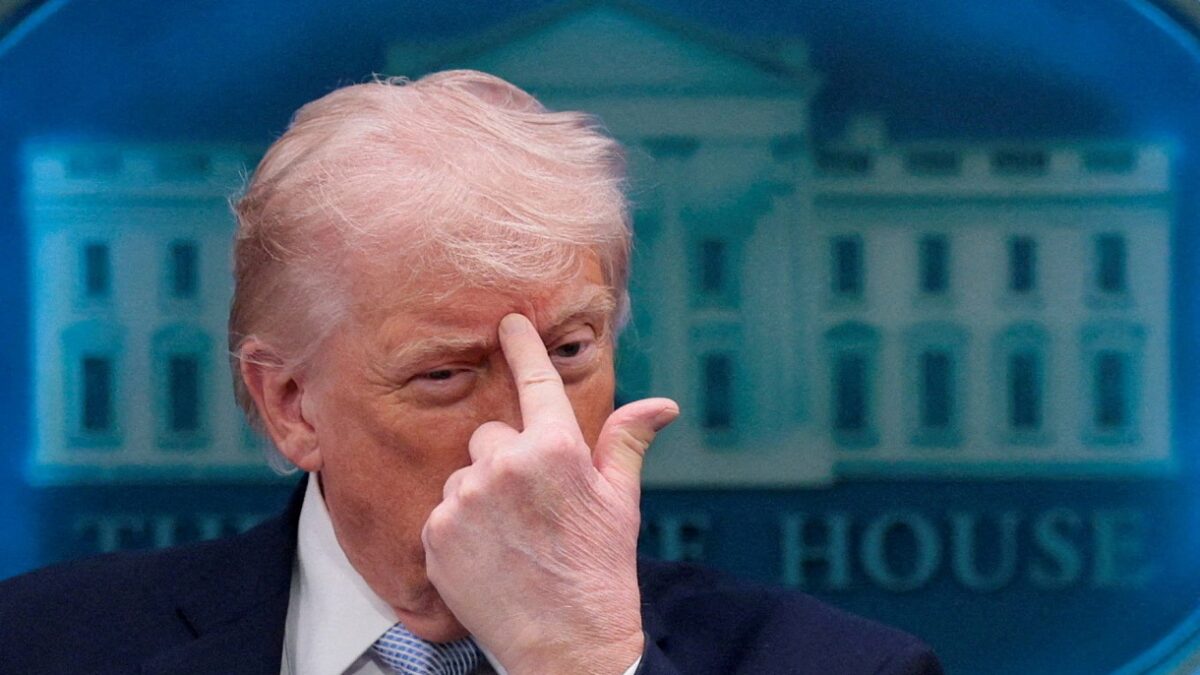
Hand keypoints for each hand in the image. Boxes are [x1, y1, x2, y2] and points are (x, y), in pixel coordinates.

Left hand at [421, 313, 678, 674]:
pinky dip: (460, 529)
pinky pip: (443, 511)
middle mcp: (505, 466)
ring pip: (464, 474)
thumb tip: (662, 404)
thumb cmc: (600, 570)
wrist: (567, 645)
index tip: (508, 322)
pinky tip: (488, 556)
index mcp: (556, 449)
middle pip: (490, 434)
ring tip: (511, 538)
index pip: (534, 382)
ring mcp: (465, 501)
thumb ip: (627, 442)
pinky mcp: (436, 535)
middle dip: (507, 459)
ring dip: (481, 495)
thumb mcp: (620, 502)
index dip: (521, 346)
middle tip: (532, 506)